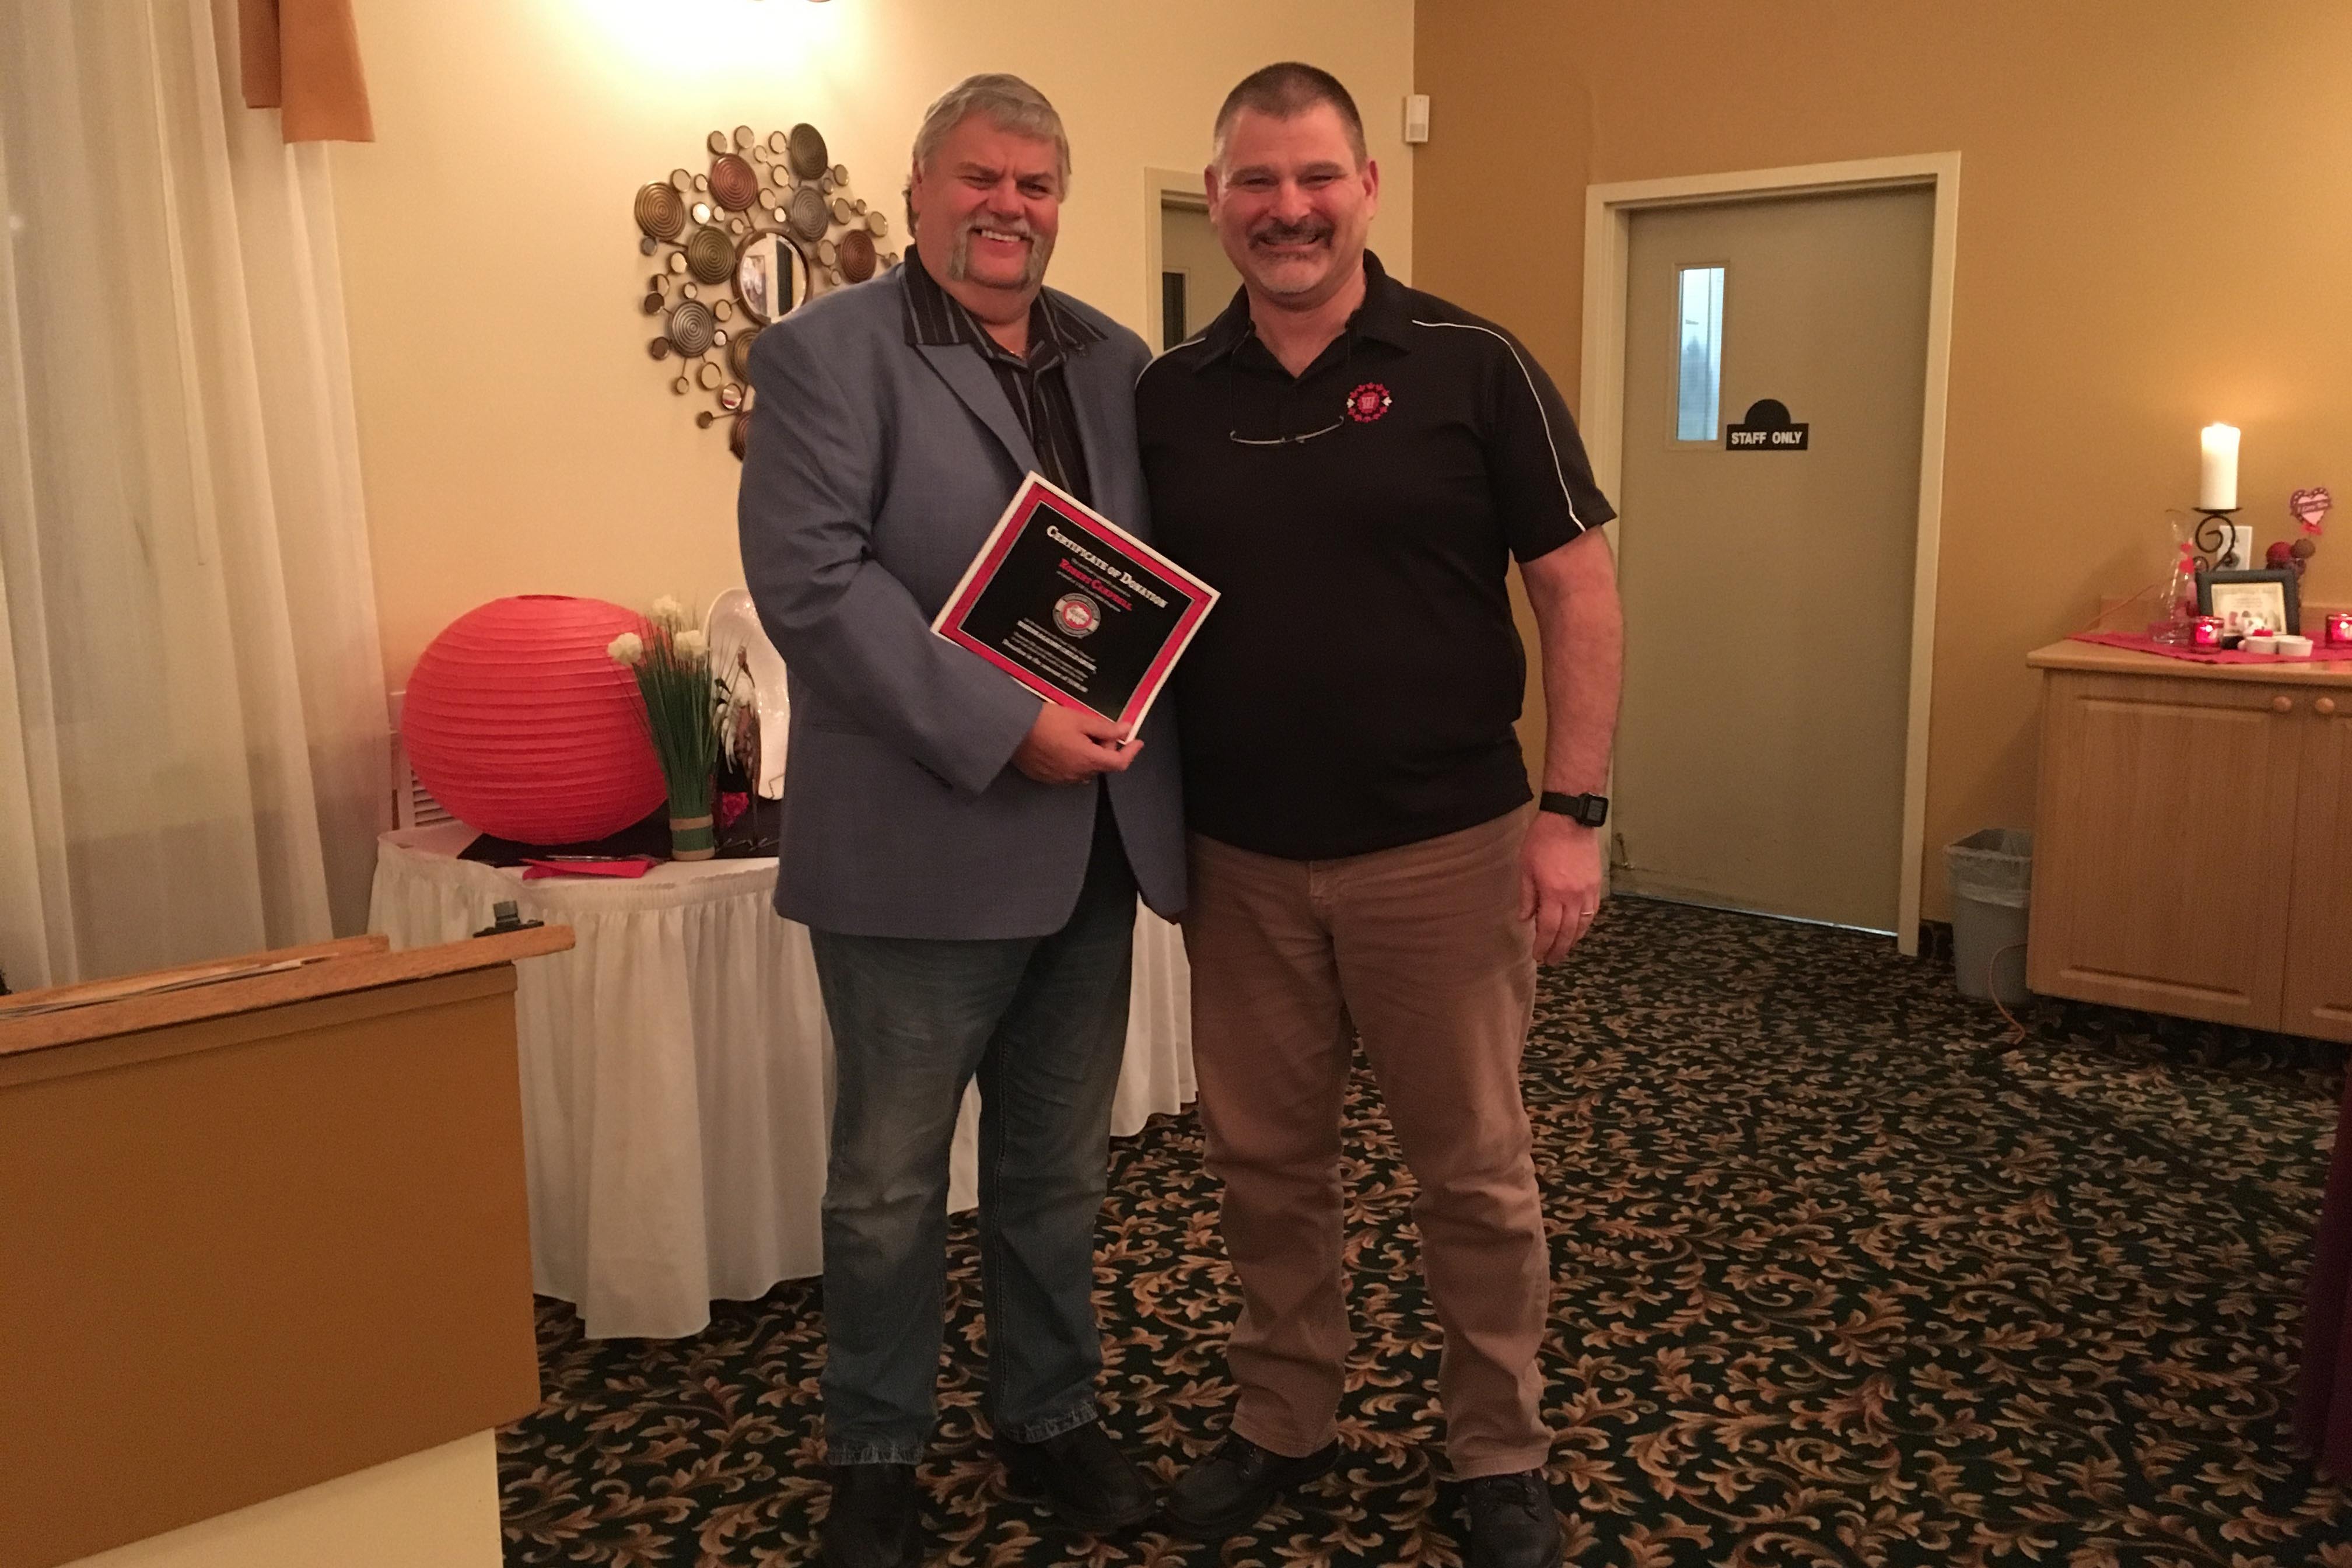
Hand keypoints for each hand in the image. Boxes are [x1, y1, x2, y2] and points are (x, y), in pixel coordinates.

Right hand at [1010, 702, 1140, 784]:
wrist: (1012, 729)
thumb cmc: (1045, 722)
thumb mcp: (1080, 719)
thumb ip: (1105, 728)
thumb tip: (1125, 730)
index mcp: (1088, 759)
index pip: (1119, 762)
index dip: (1131, 752)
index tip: (1136, 742)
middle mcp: (1077, 774)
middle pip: (1101, 764)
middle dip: (1105, 748)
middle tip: (1096, 729)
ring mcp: (1060, 778)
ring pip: (1085, 769)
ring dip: (1089, 755)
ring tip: (1078, 735)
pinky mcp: (1046, 777)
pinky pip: (1067, 772)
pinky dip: (1073, 760)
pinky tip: (1063, 744)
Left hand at [1519, 811, 1602, 964]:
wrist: (1570, 820)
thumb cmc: (1543, 841)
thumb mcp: (1526, 868)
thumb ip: (1527, 896)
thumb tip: (1526, 918)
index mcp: (1553, 893)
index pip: (1549, 928)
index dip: (1543, 945)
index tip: (1538, 956)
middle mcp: (1574, 896)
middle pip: (1568, 932)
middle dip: (1559, 949)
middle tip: (1552, 961)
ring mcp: (1588, 891)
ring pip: (1583, 924)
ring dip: (1573, 940)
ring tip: (1564, 949)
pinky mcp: (1596, 884)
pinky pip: (1593, 911)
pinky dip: (1585, 924)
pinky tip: (1578, 929)